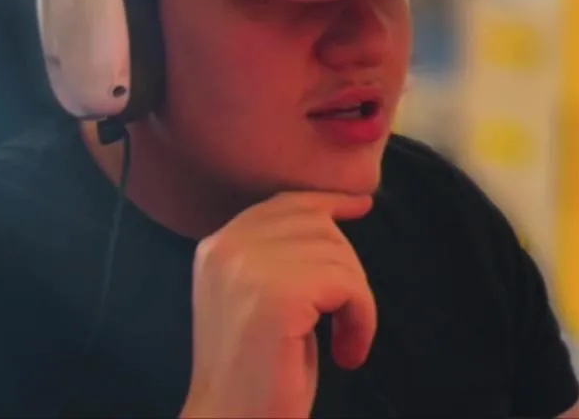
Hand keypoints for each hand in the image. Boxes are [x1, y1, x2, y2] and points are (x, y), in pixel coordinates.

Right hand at [181, 192, 376, 418]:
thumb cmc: (256, 375)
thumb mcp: (259, 299)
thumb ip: (280, 255)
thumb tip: (334, 214)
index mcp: (216, 247)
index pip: (283, 204)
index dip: (327, 202)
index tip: (360, 206)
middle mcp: (227, 247)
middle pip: (317, 224)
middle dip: (347, 268)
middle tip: (346, 319)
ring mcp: (249, 267)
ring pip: (338, 254)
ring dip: (356, 301)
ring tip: (345, 342)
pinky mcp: (279, 294)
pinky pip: (348, 285)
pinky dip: (362, 319)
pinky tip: (347, 353)